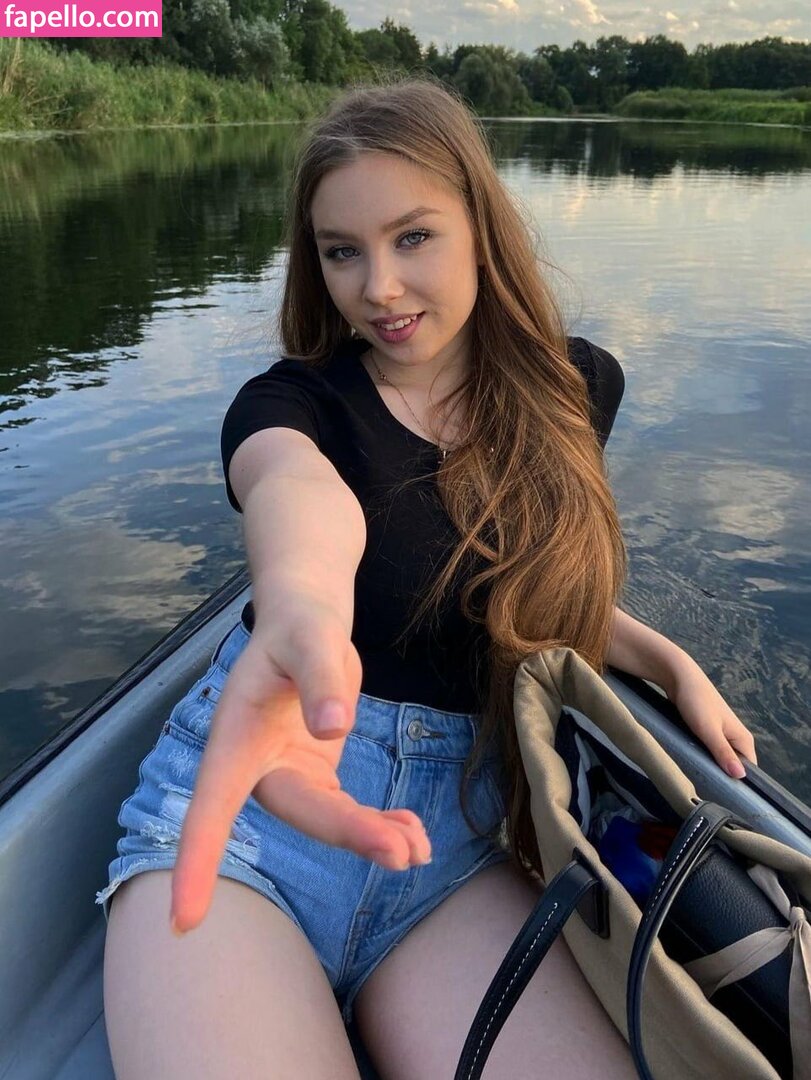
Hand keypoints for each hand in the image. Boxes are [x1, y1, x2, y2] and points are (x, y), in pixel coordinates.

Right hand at [169, 600, 430, 934]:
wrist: (306, 626)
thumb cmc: (298, 628)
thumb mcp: (311, 640)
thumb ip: (321, 680)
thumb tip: (334, 728)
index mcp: (236, 739)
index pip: (210, 808)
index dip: (197, 862)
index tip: (183, 921)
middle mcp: (257, 768)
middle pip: (299, 814)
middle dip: (350, 836)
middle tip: (404, 852)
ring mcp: (289, 776)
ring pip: (328, 820)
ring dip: (373, 838)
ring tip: (419, 848)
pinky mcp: (317, 777)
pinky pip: (347, 812)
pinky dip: (379, 825)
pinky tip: (413, 833)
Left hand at [667, 660, 757, 778]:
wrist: (678, 677)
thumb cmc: (696, 702)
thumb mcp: (709, 730)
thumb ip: (723, 752)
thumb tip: (740, 776)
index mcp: (743, 739)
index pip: (749, 770)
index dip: (738, 784)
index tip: (723, 795)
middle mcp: (736, 738)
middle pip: (733, 766)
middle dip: (722, 776)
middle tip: (705, 788)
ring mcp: (721, 734)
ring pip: (719, 758)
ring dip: (710, 767)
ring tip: (697, 779)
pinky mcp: (707, 731)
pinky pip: (708, 750)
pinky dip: (702, 757)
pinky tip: (692, 764)